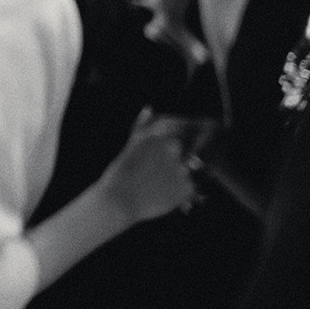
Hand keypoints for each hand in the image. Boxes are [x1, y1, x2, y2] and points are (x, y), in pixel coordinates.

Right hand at [99, 108, 198, 224]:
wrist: (119, 200)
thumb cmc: (122, 172)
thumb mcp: (131, 145)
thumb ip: (143, 125)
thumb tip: (148, 108)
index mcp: (164, 138)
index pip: (178, 143)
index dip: (166, 155)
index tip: (153, 164)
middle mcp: (177, 152)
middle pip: (184, 157)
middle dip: (174, 165)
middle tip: (154, 176)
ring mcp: (184, 170)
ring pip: (187, 173)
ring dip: (176, 180)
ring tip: (156, 187)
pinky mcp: (187, 189)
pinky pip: (189, 190)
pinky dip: (180, 193)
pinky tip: (162, 195)